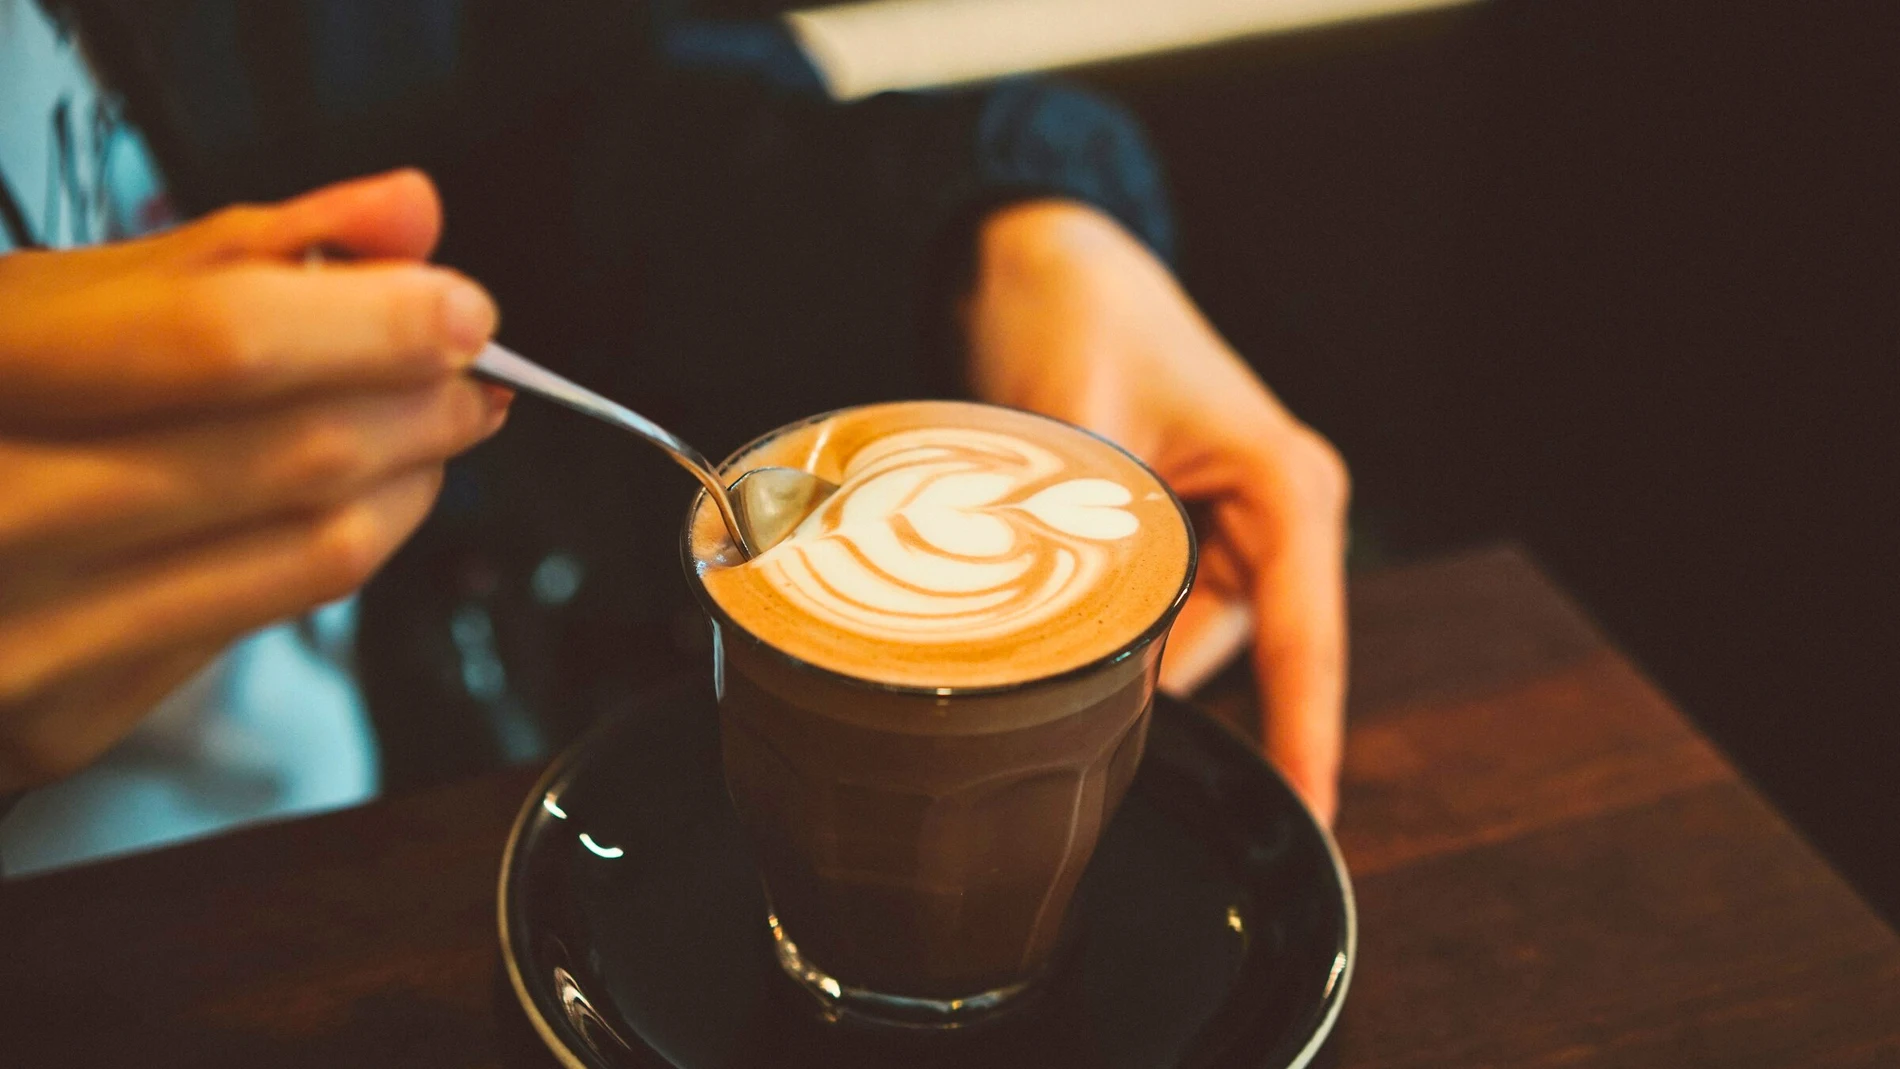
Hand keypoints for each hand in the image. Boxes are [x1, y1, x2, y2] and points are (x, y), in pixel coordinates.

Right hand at [0, 170, 508, 790]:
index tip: (459, 307)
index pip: (223, 341)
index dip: (375, 323)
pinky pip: (272, 620)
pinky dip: (353, 546)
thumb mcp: (56, 297)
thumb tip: (405, 213)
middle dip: (422, 403)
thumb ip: (242, 251)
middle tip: (471, 372)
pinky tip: (365, 499)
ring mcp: (26, 628)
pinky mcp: (68, 714)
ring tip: (438, 427)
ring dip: (412, 477)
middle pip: (295, 456)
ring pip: (314, 551)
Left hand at [964, 201, 1349, 821]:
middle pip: (1236, 656)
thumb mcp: (1071, 420)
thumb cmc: (1075, 309)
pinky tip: (1045, 598)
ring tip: (1030, 598)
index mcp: (1284, 483)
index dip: (1305, 735)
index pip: (1305, 639)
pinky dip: (1102, 621)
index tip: (1311, 816)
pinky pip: (1153, 614)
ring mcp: (1235, 528)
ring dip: (1115, 647)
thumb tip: (1062, 650)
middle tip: (1056, 678)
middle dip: (1152, 686)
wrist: (1042, 252)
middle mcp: (1279, 515)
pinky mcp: (1188, 534)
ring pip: (1183, 643)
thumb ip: (1078, 539)